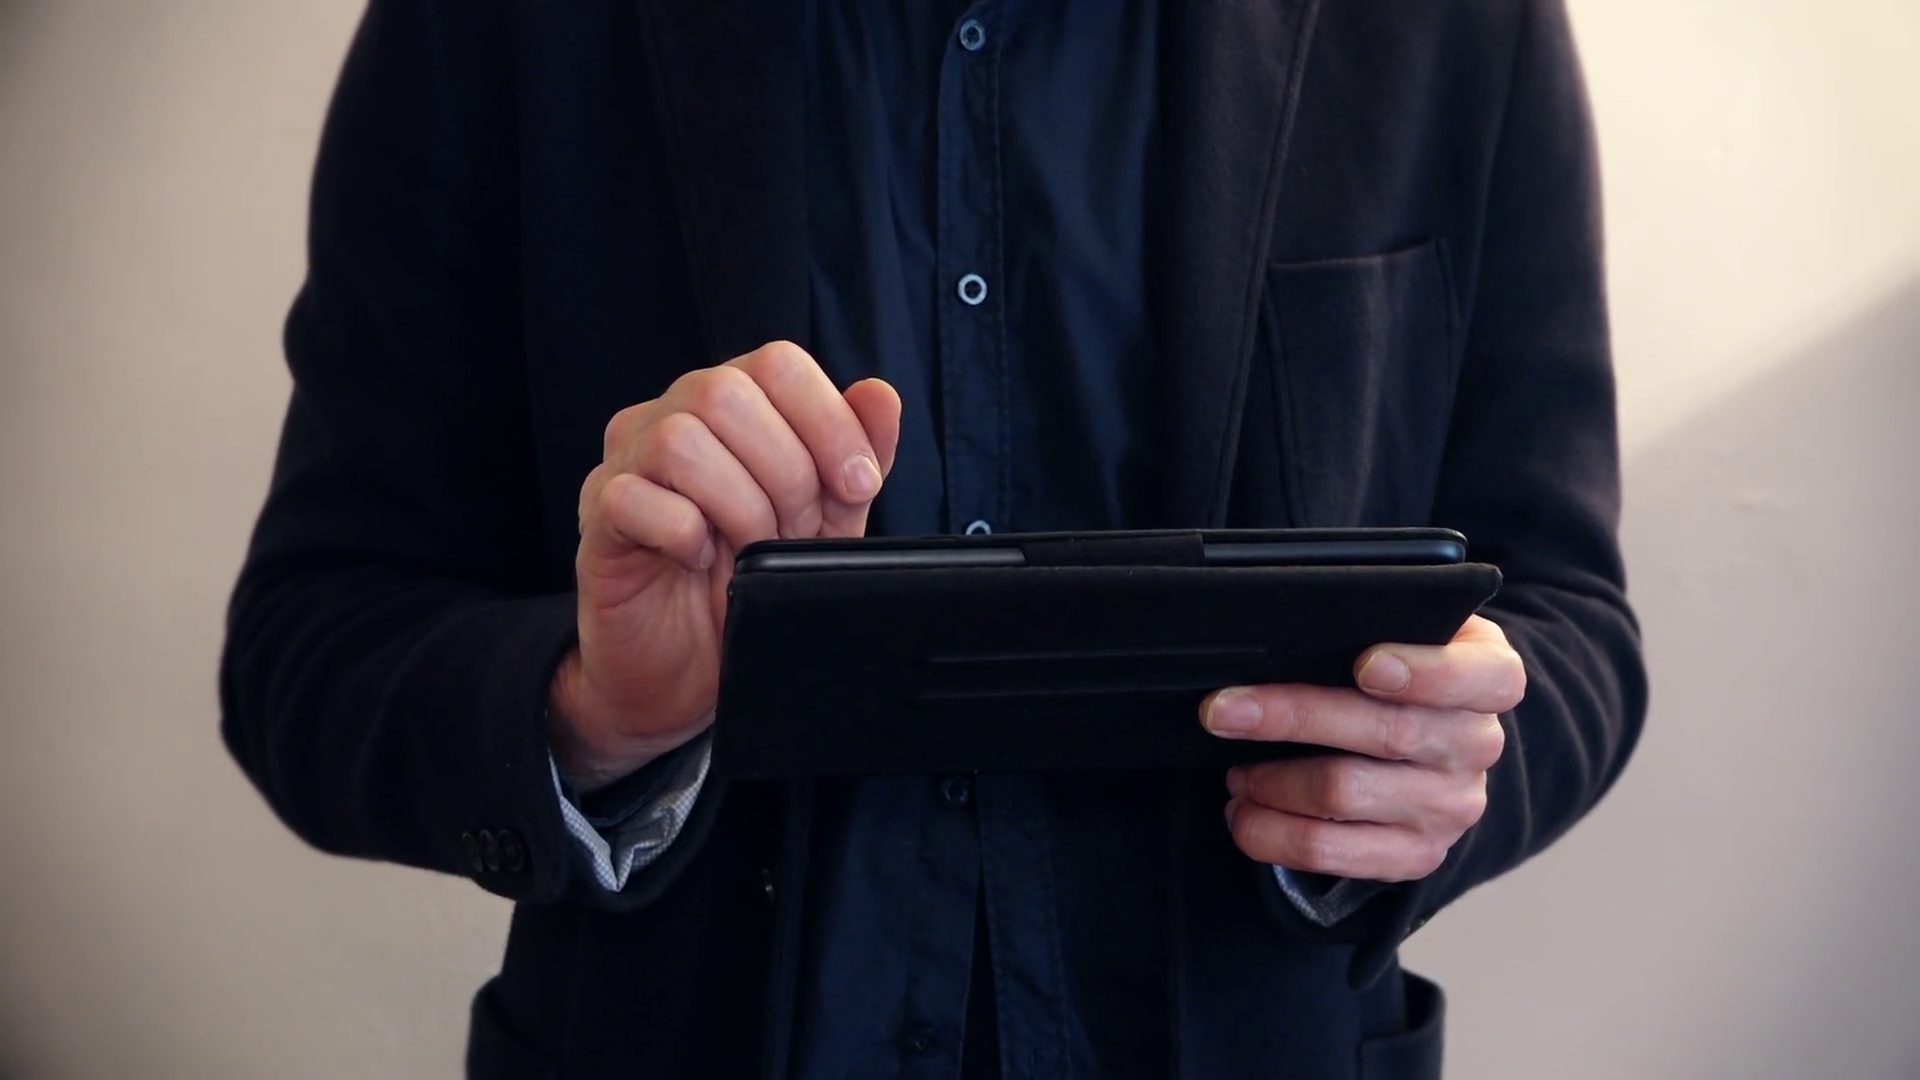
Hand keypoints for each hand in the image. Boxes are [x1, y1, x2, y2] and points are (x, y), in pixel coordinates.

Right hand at [552, 342, 900, 789]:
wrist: (687, 669)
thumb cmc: (749, 581)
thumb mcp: (826, 519)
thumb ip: (856, 454)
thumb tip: (880, 395)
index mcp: (730, 405)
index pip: (777, 363)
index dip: (828, 420)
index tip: (857, 484)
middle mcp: (669, 416)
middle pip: (725, 392)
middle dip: (785, 471)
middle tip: (794, 531)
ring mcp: (626, 462)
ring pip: (680, 440)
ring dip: (738, 505)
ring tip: (749, 552)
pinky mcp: (599, 516)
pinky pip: (636, 498)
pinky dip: (684, 534)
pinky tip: (701, 560)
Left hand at [1201, 615, 1522, 881]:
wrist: (1434, 744)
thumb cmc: (1403, 669)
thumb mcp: (1411, 628)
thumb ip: (1375, 620)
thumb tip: (1289, 626)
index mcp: (1491, 677)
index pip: (1481, 677)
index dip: (1426, 672)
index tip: (1366, 665)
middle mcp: (1477, 745)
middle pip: (1386, 733)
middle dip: (1291, 716)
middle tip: (1223, 710)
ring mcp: (1450, 807)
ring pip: (1344, 793)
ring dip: (1270, 781)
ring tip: (1233, 768)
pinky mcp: (1416, 855)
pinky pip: (1333, 852)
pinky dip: (1274, 833)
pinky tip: (1246, 812)